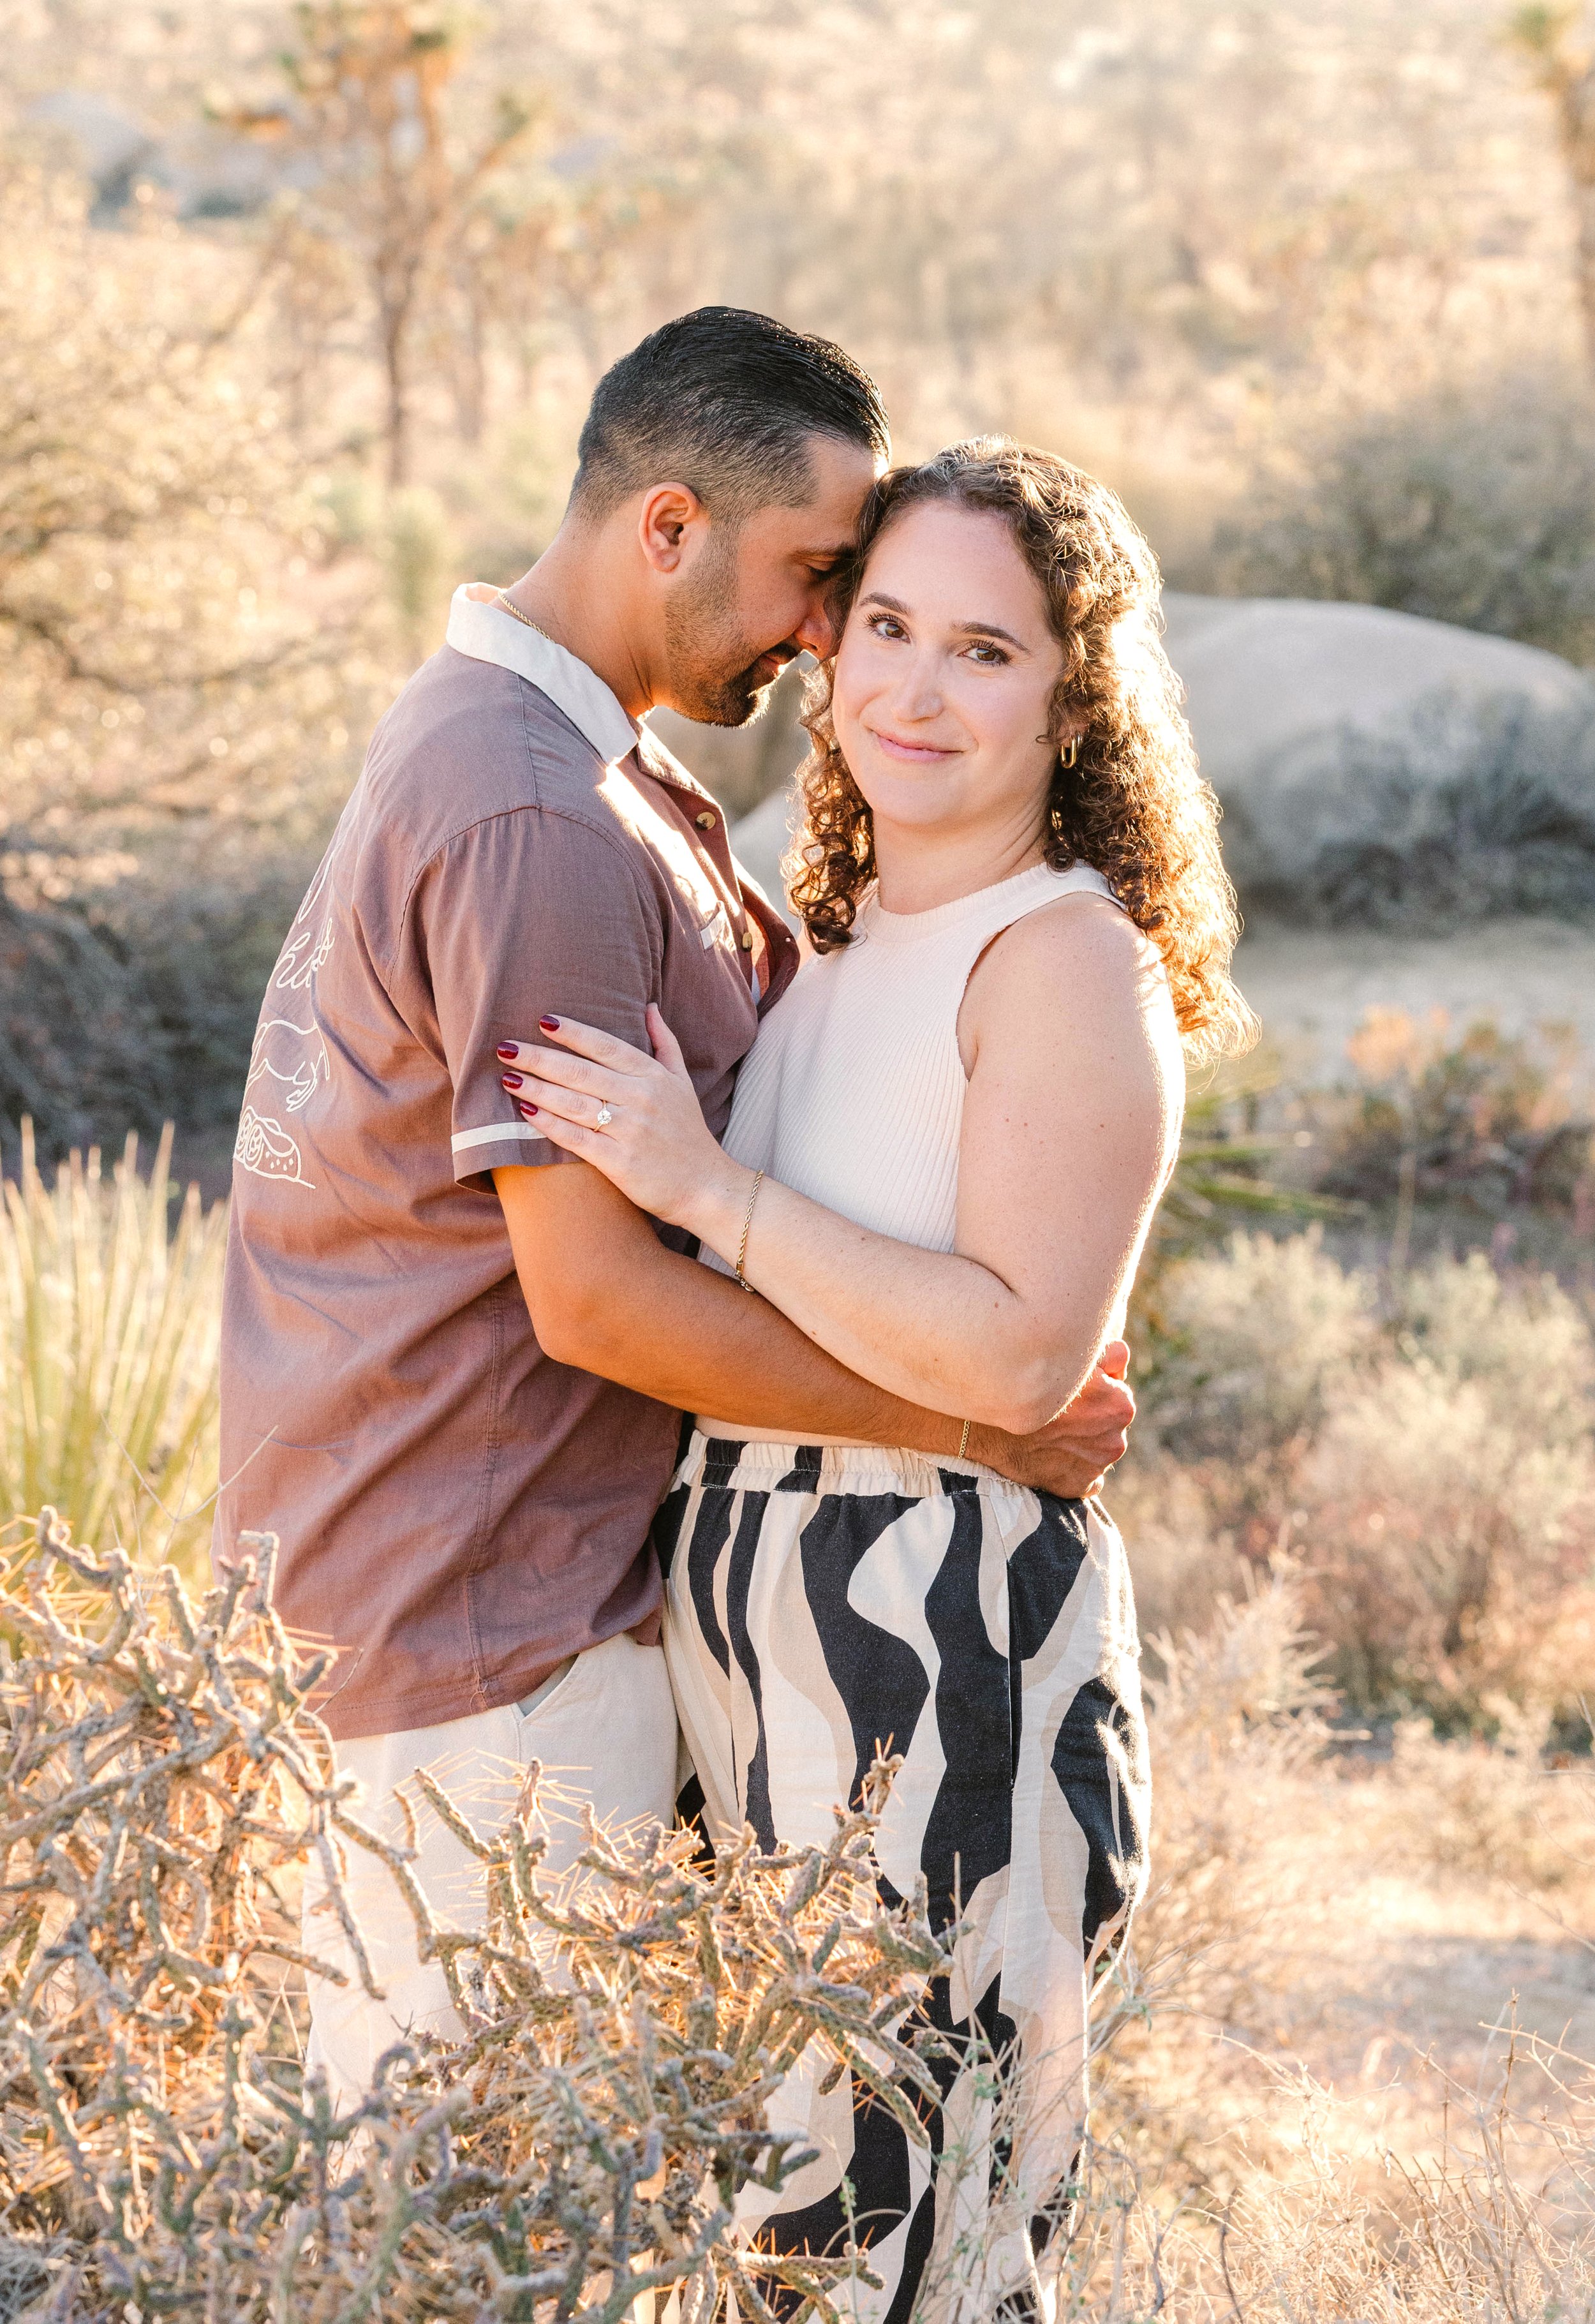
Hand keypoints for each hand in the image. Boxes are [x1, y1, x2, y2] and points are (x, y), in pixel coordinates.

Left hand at [496, 1007, 749, 1239]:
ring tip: (507, 1076)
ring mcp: (631, 1131)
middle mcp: (642, 1099)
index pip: (607, 1046)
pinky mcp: (620, 1163)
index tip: (543, 1020)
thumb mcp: (682, 1082)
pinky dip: (550, 1124)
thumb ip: (664, 1043)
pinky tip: (525, 1111)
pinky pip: (577, 1138)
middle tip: (506, 1046)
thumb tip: (649, 1005)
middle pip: (582, 1072)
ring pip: (575, 1103)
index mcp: (654, 1076)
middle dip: (540, 1058)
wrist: (707, 1187)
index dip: (574, 1033)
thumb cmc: (688, 1133)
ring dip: (538, 1088)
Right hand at [969, 1340, 1133, 1497]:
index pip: (1117, 1391)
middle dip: (1089, 1415)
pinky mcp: (1077, 1487)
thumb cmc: (1025, 1383)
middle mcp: (1115, 1441)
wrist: (983, 1426)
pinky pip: (1081, 1474)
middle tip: (1056, 1409)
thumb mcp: (1067, 1358)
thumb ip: (1105, 1355)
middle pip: (1106, 1422)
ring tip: (1048, 1429)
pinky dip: (1068, 1464)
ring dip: (1079, 1440)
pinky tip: (1047, 1451)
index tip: (1068, 1388)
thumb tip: (1121, 1355)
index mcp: (1121, 1406)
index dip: (1094, 1386)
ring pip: (1094, 1447)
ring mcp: (1095, 1468)